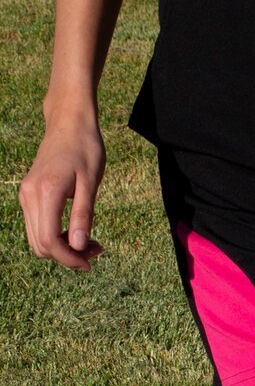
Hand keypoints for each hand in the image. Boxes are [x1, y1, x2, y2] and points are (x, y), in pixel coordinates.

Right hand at [18, 113, 105, 269]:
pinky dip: (56, 236)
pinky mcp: (28, 195)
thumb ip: (83, 215)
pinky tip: (76, 230)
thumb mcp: (90, 183)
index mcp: (45, 192)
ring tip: (90, 241)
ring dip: (62, 248)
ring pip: (37, 240)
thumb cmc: (85, 148)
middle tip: (97, 249)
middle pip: (40, 245)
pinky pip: (38, 227)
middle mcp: (29, 195)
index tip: (90, 263)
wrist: (68, 123)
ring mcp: (25, 195)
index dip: (69, 259)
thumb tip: (79, 247)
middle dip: (67, 255)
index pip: (48, 240)